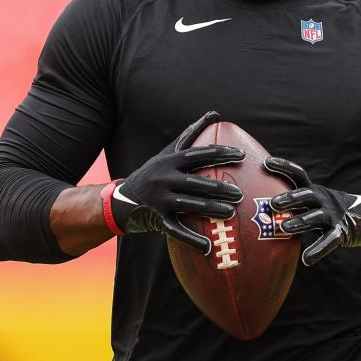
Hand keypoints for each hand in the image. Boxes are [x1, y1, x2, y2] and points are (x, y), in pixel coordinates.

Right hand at [103, 111, 244, 253]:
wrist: (120, 201)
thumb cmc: (152, 174)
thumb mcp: (168, 153)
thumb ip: (190, 134)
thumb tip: (214, 113)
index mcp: (169, 161)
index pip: (198, 155)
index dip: (220, 154)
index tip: (241, 155)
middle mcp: (163, 178)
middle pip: (196, 182)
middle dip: (219, 187)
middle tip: (240, 193)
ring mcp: (159, 200)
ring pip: (189, 205)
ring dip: (211, 209)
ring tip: (231, 212)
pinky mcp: (156, 220)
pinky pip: (176, 230)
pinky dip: (192, 239)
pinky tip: (208, 246)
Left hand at [264, 157, 360, 265]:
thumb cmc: (325, 210)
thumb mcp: (311, 200)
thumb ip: (292, 200)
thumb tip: (258, 203)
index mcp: (313, 189)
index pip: (297, 174)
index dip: (283, 167)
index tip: (266, 163)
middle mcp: (322, 199)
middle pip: (305, 195)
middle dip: (289, 198)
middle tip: (272, 203)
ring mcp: (332, 215)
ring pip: (314, 217)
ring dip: (299, 222)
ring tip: (283, 228)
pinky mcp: (341, 232)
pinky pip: (329, 241)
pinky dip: (318, 250)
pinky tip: (306, 259)